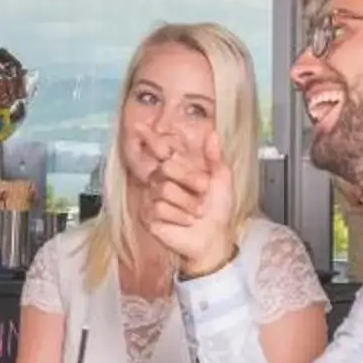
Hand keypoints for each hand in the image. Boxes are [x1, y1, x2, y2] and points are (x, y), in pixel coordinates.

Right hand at [141, 133, 237, 279]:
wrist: (214, 237)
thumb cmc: (218, 210)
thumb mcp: (222, 179)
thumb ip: (215, 157)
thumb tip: (213, 133)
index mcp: (178, 168)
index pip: (160, 149)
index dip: (149, 137)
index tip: (140, 125)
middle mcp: (162, 180)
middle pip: (166, 167)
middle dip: (190, 178)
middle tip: (203, 190)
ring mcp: (152, 198)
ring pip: (164, 190)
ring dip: (187, 203)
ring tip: (195, 212)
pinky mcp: (148, 216)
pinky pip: (159, 209)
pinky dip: (179, 217)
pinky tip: (184, 222)